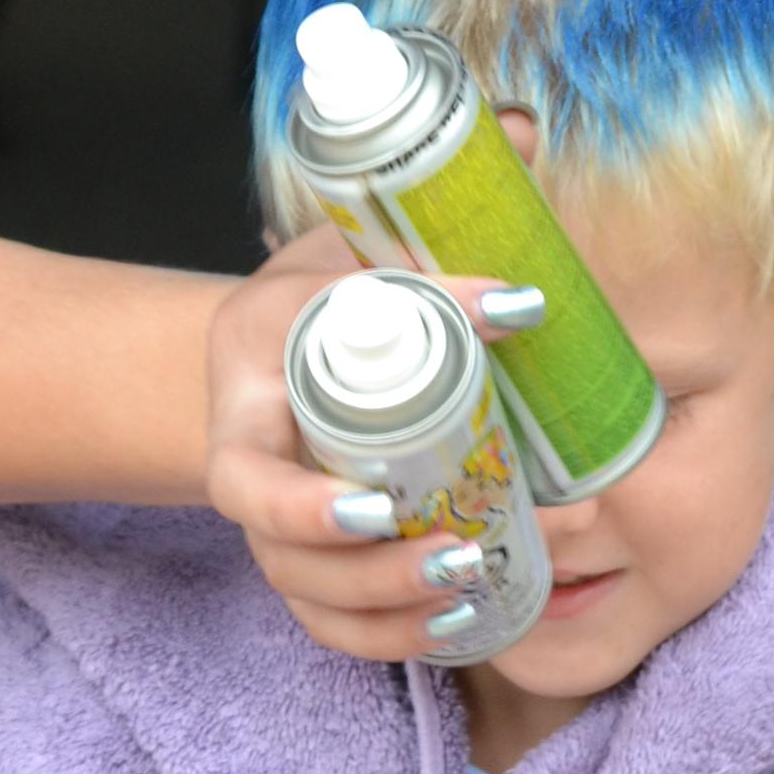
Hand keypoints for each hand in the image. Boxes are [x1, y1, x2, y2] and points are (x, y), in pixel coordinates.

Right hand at [210, 229, 566, 662]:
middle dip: (370, 572)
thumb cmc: (317, 299)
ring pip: (315, 604)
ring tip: (468, 581)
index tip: (378, 505)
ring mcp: (282, 534)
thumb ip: (429, 213)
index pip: (245, 480)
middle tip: (454, 551)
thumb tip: (528, 135)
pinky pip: (341, 628)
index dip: (301, 507)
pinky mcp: (319, 565)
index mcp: (246, 406)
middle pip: (285, 561)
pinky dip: (396, 638)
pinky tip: (459, 621)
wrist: (275, 355)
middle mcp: (254, 481)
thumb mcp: (353, 250)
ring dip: (392, 609)